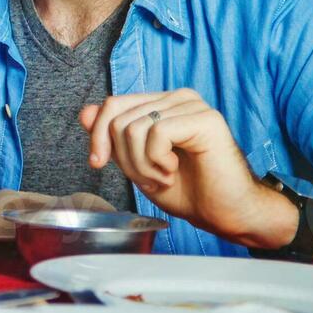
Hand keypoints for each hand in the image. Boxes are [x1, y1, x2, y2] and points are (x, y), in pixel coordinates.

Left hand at [79, 89, 295, 247]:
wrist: (226, 214)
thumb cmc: (188, 191)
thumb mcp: (136, 164)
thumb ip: (112, 138)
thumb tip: (85, 112)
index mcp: (161, 104)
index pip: (112, 105)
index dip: (97, 136)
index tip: (97, 163)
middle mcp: (176, 98)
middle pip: (118, 117)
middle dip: (124, 158)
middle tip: (150, 178)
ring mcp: (192, 105)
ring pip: (134, 127)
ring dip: (141, 165)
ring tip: (164, 177)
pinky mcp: (205, 119)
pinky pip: (156, 132)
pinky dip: (156, 161)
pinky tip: (174, 171)